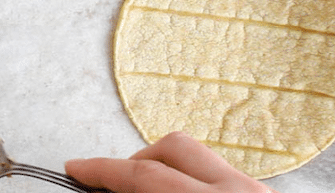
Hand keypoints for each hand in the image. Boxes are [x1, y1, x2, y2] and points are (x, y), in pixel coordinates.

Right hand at [64, 131, 278, 192]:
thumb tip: (105, 188)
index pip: (143, 174)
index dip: (100, 169)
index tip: (74, 168)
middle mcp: (239, 190)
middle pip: (173, 146)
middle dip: (134, 162)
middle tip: (110, 182)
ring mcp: (259, 191)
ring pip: (200, 158)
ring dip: (165, 171)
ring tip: (146, 192)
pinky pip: (220, 176)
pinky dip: (192, 184)